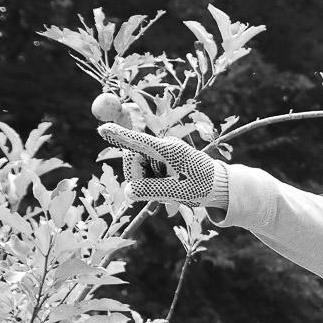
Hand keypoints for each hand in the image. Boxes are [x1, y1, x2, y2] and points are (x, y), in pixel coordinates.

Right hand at [97, 123, 224, 205]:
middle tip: (155, 193)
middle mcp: (164, 147)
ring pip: (138, 167)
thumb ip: (153, 191)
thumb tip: (128, 191)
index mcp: (170, 150)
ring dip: (146, 181)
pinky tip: (167, 187)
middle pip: (133, 158)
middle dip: (137, 177)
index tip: (103, 129)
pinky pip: (145, 170)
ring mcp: (162, 152)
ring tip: (168, 190)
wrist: (220, 185)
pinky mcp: (161, 159)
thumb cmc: (204, 187)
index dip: (121, 136)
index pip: (140, 141)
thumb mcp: (180, 193)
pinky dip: (150, 181)